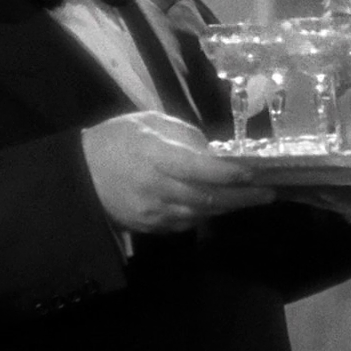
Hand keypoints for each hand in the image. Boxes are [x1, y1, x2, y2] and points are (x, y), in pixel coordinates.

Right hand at [81, 111, 273, 233]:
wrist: (81, 174)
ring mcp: (153, 211)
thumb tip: (214, 151)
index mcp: (156, 155)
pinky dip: (207, 214)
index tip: (255, 172)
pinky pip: (187, 222)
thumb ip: (184, 135)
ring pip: (202, 214)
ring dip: (230, 207)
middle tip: (269, 192)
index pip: (200, 169)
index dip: (230, 173)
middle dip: (242, 196)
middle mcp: (157, 187)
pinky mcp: (151, 226)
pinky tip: (222, 206)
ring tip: (253, 199)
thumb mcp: (150, 123)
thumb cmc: (118, 140)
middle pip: (208, 197)